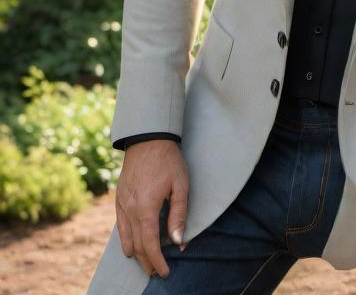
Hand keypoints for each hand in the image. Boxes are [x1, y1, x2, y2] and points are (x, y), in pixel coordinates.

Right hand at [116, 139, 188, 278]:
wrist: (148, 139)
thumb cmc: (168, 160)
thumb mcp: (180, 185)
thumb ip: (179, 214)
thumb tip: (179, 241)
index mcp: (145, 208)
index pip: (149, 245)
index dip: (157, 261)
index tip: (165, 272)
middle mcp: (129, 210)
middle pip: (136, 246)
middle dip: (146, 261)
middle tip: (157, 271)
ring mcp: (121, 205)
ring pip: (125, 239)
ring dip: (136, 253)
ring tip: (148, 260)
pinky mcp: (118, 200)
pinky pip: (120, 227)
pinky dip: (127, 239)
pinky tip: (134, 242)